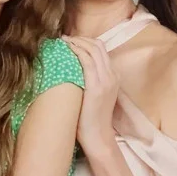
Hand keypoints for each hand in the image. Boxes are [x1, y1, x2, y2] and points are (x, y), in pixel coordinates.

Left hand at [63, 36, 118, 154]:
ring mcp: (106, 80)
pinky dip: (76, 50)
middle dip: (80, 38)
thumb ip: (90, 81)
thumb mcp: (95, 96)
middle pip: (98, 46)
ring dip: (76, 42)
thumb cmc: (91, 120)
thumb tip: (73, 70)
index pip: (101, 50)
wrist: (98, 137)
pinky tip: (66, 49)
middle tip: (65, 39)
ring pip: (92, 50)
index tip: (71, 41)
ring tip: (63, 41)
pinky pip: (87, 61)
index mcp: (114, 77)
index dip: (86, 42)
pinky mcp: (97, 86)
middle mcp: (112, 75)